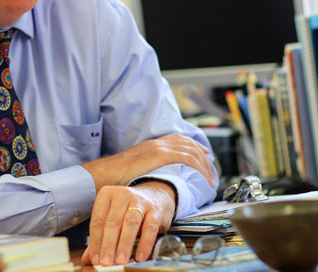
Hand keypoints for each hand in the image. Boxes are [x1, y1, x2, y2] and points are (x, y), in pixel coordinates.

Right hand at [81, 134, 214, 190]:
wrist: (106, 173)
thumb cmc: (117, 175)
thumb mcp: (136, 168)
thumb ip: (149, 167)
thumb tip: (159, 176)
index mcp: (152, 144)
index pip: (179, 139)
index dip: (195, 145)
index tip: (204, 153)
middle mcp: (157, 143)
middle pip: (189, 144)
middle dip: (204, 156)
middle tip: (211, 169)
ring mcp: (159, 147)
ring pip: (191, 151)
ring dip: (204, 164)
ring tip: (210, 178)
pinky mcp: (160, 155)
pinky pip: (187, 157)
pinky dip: (199, 166)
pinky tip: (203, 177)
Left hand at [82, 181, 174, 265]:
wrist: (156, 196)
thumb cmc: (128, 209)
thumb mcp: (113, 217)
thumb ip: (100, 237)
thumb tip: (87, 259)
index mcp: (107, 195)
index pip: (98, 221)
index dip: (95, 242)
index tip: (95, 259)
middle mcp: (122, 195)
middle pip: (113, 222)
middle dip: (108, 244)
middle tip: (105, 262)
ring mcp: (140, 201)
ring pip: (130, 223)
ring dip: (124, 244)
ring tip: (120, 260)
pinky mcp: (155, 210)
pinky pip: (150, 227)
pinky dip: (145, 243)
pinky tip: (140, 256)